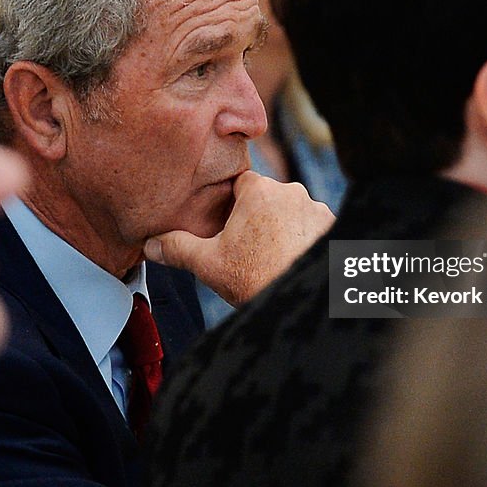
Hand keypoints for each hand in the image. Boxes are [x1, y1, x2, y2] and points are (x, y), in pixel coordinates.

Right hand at [143, 171, 334, 306]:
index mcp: (259, 191)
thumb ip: (177, 248)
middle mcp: (292, 192)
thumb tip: (150, 244)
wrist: (304, 302)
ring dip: (284, 231)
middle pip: (267, 199)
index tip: (228, 228)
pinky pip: (314, 229)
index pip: (240, 184)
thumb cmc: (256, 279)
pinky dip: (305, 242)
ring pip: (292, 215)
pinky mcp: (335, 229)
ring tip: (274, 261)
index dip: (232, 206)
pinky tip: (295, 263)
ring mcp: (317, 210)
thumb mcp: (208, 264)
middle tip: (248, 251)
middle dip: (258, 221)